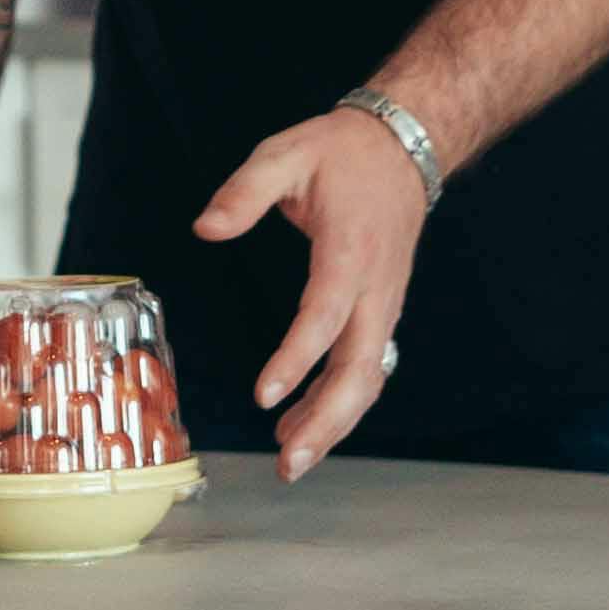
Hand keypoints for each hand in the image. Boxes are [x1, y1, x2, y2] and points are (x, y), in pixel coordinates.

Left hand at [195, 106, 429, 480]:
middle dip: (327, 420)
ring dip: (334, 423)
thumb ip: (244, 192)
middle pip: (360, 367)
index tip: (265, 395)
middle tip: (288, 461)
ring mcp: (384, 304)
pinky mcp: (381, 311)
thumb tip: (206, 229)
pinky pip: (368, 367)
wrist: (402, 148)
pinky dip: (341, 401)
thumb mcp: (285, 154)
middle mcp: (376, 288)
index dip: (298, 358)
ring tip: (291, 459)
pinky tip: (306, 423)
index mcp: (350, 251)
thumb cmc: (340, 153)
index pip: (326, 315)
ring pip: (368, 377)